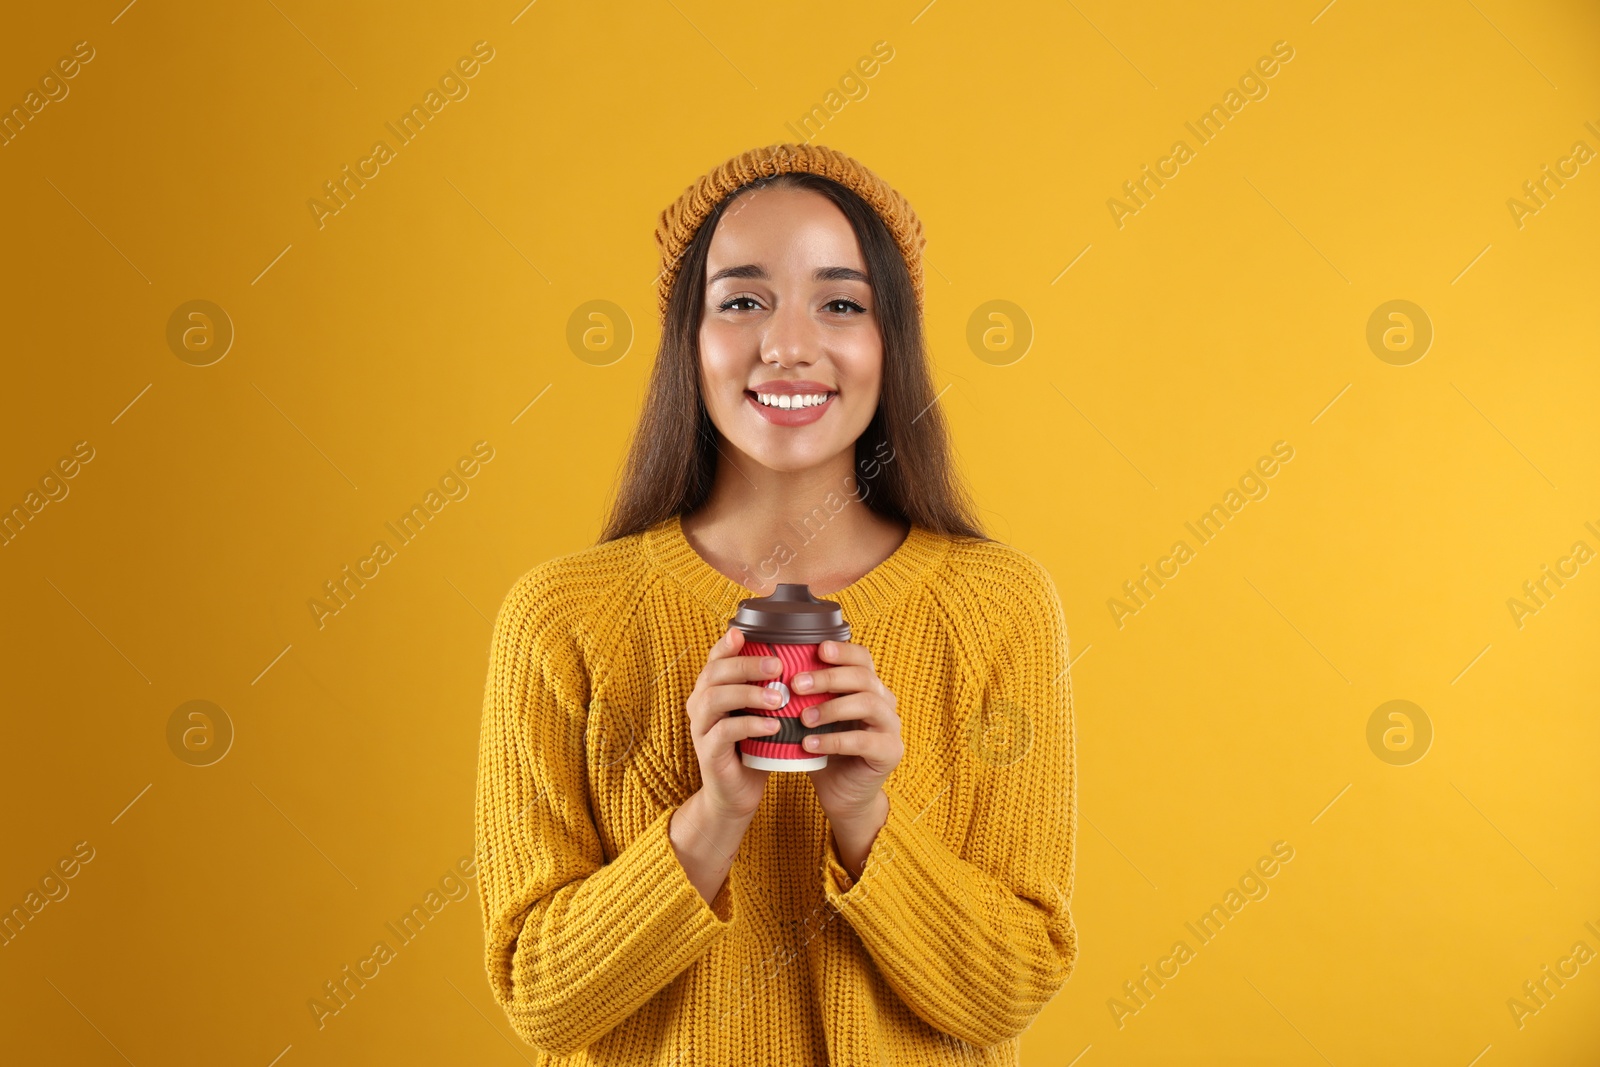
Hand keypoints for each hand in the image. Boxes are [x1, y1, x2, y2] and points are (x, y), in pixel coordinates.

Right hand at [684, 626, 786, 820]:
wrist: (737, 794)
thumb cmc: (753, 747)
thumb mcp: (761, 713)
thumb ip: (769, 688)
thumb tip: (803, 659)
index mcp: (711, 689)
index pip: (715, 659)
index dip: (726, 644)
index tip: (744, 632)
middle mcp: (700, 704)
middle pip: (714, 673)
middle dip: (746, 664)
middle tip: (778, 664)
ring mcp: (700, 728)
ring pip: (715, 699)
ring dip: (749, 693)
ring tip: (780, 697)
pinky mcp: (707, 752)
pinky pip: (723, 733)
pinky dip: (749, 726)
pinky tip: (773, 726)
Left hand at [796, 639, 903, 821]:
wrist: (841, 795)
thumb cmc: (824, 750)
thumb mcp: (812, 718)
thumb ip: (804, 696)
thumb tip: (769, 669)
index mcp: (869, 687)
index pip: (862, 658)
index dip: (843, 650)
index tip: (818, 648)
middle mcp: (885, 702)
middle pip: (863, 677)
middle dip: (828, 677)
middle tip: (797, 684)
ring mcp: (891, 727)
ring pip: (867, 703)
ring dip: (831, 707)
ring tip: (802, 718)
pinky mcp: (890, 752)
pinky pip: (862, 740)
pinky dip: (832, 740)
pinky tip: (808, 744)